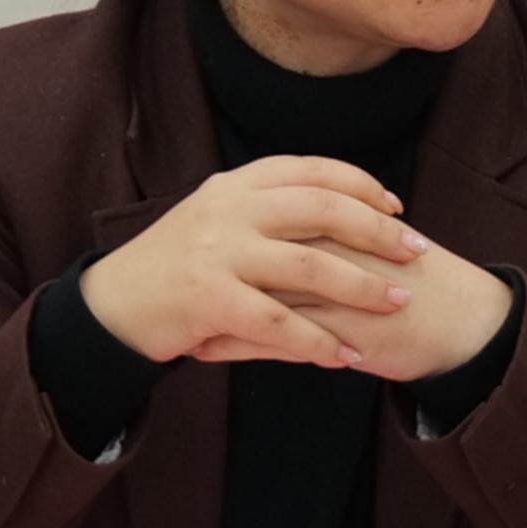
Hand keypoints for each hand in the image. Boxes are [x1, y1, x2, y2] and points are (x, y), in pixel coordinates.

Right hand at [79, 156, 427, 369]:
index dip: (360, 185)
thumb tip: (335, 206)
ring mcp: (218, 254)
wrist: (111, 306)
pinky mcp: (209, 301)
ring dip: (362, 287)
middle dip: (377, 231)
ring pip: (309, 267)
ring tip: (398, 302)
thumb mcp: (214, 217)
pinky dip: (318, 342)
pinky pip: (279, 323)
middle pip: (322, 209)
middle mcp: (228, 209)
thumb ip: (264, 208)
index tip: (394, 206)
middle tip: (415, 251)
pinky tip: (345, 356)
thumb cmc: (172, 265)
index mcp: (235, 185)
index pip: (311, 170)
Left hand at [194, 233, 513, 386]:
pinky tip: (206, 351)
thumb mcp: (373, 248)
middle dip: (212, 271)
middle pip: (256, 255)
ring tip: (178, 324)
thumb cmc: (421, 284)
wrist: (467, 321)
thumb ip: (333, 234)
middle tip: (172, 282)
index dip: (228, 233)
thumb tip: (286, 223)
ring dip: (214, 312)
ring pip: (260, 298)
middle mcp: (334, 251)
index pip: (272, 219)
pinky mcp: (342, 333)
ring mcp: (337, 293)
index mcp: (340, 224)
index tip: (190, 246)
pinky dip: (237, 346)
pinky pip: (279, 340)